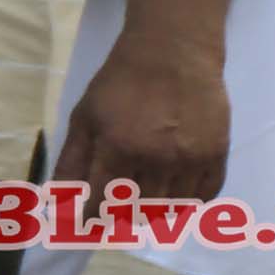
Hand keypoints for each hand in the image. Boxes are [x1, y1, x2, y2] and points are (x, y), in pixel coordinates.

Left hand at [55, 30, 228, 206]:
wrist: (173, 53)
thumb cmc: (120, 84)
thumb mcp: (84, 117)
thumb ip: (71, 161)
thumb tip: (57, 200)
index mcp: (119, 149)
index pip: (102, 203)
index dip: (91, 219)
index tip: (85, 221)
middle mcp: (157, 159)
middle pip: (138, 212)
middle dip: (121, 217)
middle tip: (114, 211)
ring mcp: (191, 158)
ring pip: (172, 208)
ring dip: (153, 213)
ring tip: (142, 204)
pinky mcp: (217, 154)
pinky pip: (204, 196)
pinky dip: (187, 204)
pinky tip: (173, 197)